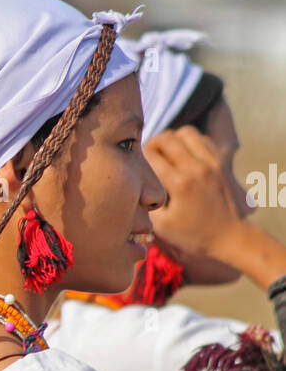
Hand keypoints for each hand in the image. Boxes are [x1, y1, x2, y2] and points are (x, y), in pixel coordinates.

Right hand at [145, 126, 246, 264]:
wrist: (232, 237)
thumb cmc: (195, 236)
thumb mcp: (163, 228)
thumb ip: (147, 206)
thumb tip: (138, 188)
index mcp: (180, 184)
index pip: (151, 156)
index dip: (140, 158)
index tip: (137, 165)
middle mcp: (196, 168)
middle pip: (168, 138)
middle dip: (154, 143)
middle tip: (150, 154)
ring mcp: (212, 163)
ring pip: (187, 133)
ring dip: (174, 139)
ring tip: (168, 152)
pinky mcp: (222, 163)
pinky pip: (203, 140)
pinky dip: (192, 143)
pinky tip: (187, 156)